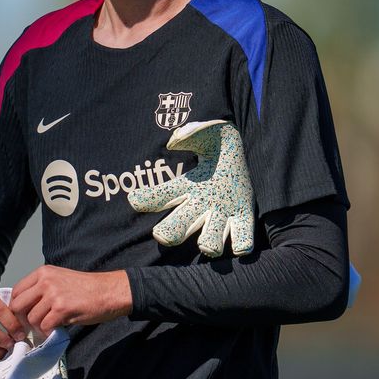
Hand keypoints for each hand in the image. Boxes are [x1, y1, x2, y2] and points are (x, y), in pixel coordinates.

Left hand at [10, 266, 131, 335]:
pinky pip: (44, 326)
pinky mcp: (62, 310)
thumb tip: (24, 306)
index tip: (25, 314)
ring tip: (50, 325)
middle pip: (18, 306)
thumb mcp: (60, 278)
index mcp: (43, 272)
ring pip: (31, 318)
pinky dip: (49, 331)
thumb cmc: (86, 287)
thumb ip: (41, 288)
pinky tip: (57, 328)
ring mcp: (53, 295)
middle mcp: (45, 281)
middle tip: (33, 324)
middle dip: (23, 318)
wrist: (109, 291)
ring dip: (39, 326)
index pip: (16, 291)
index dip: (18, 306)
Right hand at [128, 119, 255, 256]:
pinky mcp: (243, 219)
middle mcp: (200, 205)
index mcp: (187, 186)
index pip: (159, 195)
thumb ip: (191, 133)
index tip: (135, 200)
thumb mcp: (207, 132)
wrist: (242, 154)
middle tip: (162, 235)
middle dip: (168, 233)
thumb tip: (175, 141)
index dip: (145, 199)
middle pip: (176, 227)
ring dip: (208, 243)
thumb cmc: (218, 144)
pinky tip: (240, 246)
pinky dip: (241, 245)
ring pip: (208, 241)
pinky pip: (242, 239)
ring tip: (206, 244)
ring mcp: (221, 215)